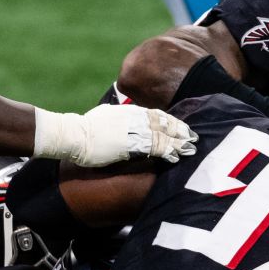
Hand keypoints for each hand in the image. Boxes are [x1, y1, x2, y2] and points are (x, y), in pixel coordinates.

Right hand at [33, 105, 196, 166]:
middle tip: (194, 138)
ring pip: (163, 136)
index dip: (171, 121)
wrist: (74, 134)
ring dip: (178, 143)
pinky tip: (176, 158)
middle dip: (180, 131)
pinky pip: (155, 148)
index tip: (181, 127)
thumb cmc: (85, 128)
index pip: (157, 114)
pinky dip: (167, 153)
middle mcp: (135, 118)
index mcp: (129, 111)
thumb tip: (118, 114)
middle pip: (164, 123)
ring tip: (190, 149)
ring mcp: (134, 131)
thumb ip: (117, 115)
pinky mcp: (131, 145)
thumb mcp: (105, 114)